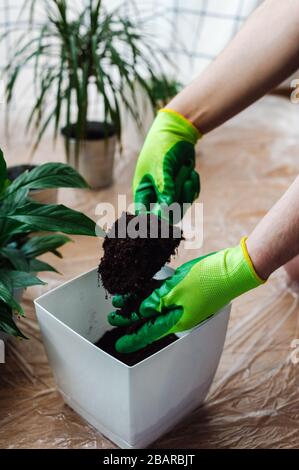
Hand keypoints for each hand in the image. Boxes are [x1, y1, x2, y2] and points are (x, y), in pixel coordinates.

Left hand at [108, 238, 263, 352]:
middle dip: (130, 320)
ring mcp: (181, 300)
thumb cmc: (207, 281)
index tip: (119, 346)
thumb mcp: (177, 291)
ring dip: (137, 304)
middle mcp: (178, 313)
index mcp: (177, 320)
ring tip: (119, 303)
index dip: (133, 339)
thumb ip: (157, 301)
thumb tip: (143, 310)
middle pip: (149, 320)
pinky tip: (139, 287)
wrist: (231, 268)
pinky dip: (149, 291)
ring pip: (153, 304)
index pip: (149, 333)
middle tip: (112, 319)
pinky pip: (162, 291)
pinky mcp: (184, 287)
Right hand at [133, 109, 200, 217]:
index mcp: (144, 191)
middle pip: (166, 214)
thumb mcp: (161, 167)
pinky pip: (190, 197)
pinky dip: (193, 187)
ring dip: (187, 193)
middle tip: (184, 188)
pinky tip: (192, 173)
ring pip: (181, 207)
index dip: (154, 219)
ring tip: (187, 175)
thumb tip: (167, 208)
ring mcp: (170, 191)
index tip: (167, 216)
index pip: (145, 214)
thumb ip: (164, 188)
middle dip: (178, 204)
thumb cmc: (162, 147)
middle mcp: (155, 194)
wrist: (177, 132)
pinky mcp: (182, 187)